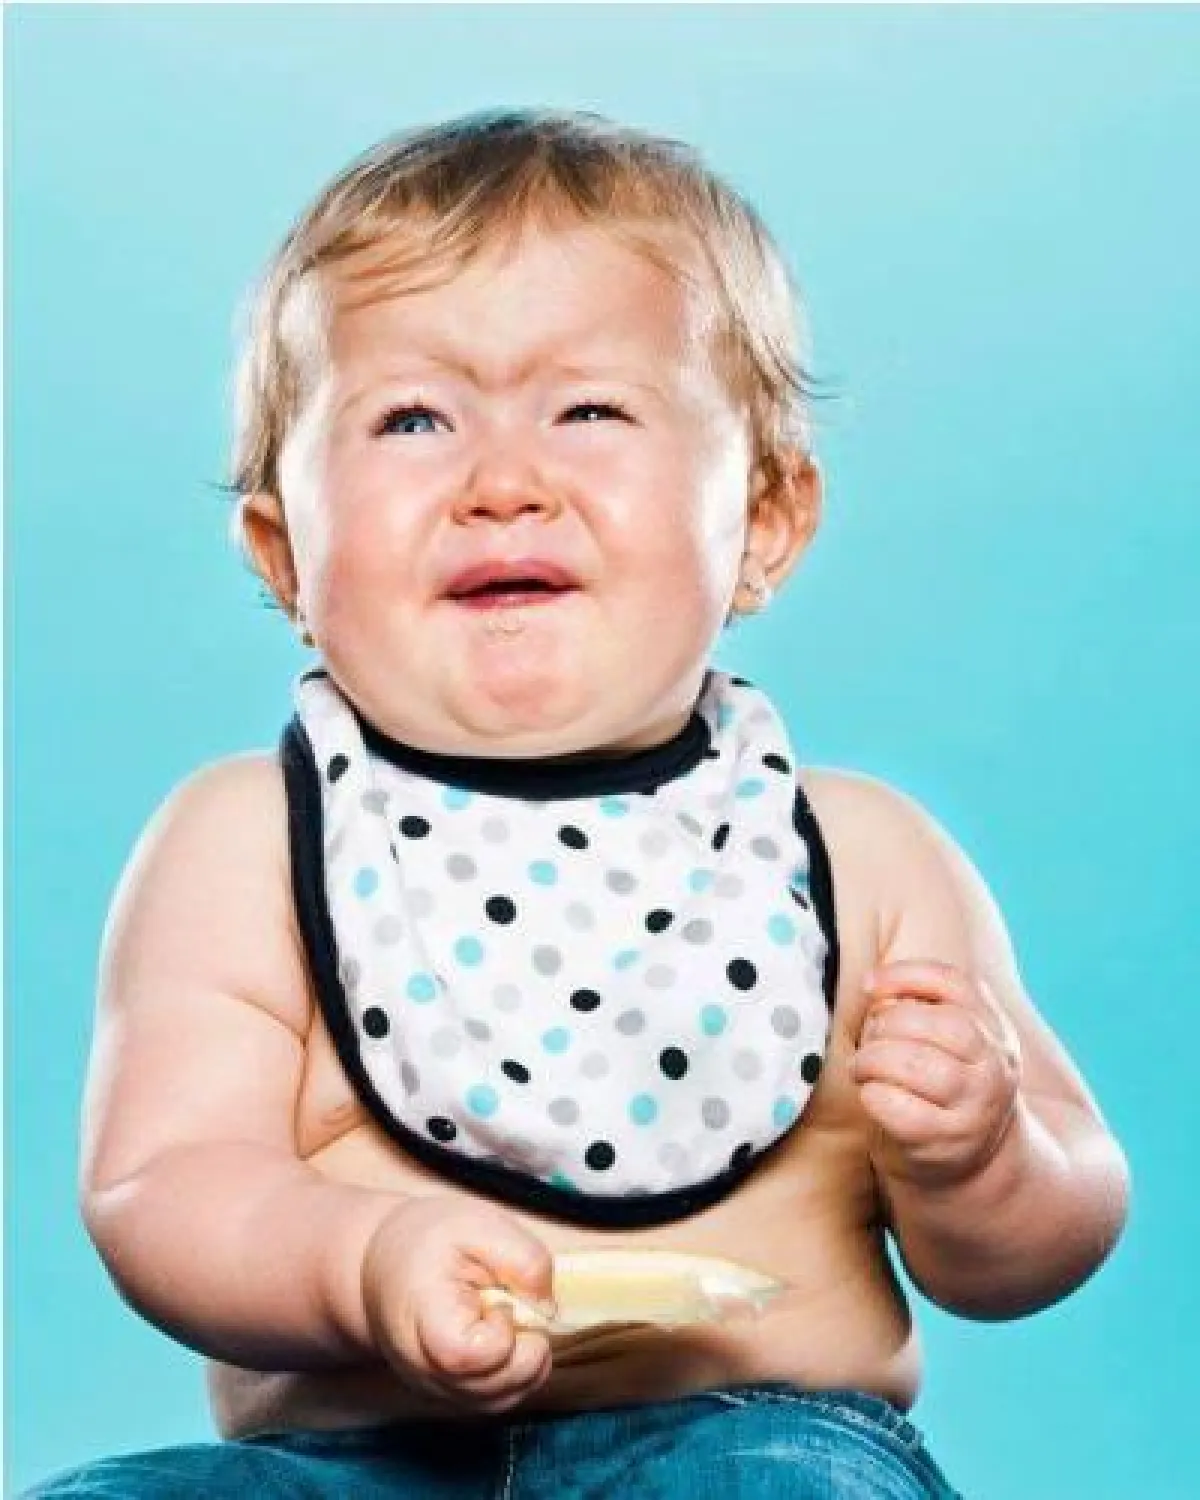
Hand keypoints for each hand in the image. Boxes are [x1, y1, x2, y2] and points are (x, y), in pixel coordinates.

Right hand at [360, 1197, 555, 1415]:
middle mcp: (427, 1369)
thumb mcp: (477, 1225)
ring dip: (527, 1362)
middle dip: (526, 1347)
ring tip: (508, 1317)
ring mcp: (439, 1389)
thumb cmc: (427, 1242)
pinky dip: (518, 1372)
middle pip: (495, 1387)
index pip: (468, 1357)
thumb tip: (550, 1304)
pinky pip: (499, 1399)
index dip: (502, 1333)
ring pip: (504, 1399)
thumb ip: (522, 1257)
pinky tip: (508, 1334)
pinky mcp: (452, 1395)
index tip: (500, 1300)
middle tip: (511, 1305)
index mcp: (424, 1322)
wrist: (383, 1267)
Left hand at [850, 959, 1021, 1188]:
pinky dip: (876, 1096)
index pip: (956, 984)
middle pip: (943, 1024)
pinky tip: (870, 1094)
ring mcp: (975, 1108)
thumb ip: (922, 1009)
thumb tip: (875, 990)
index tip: (869, 985)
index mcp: (994, 1030)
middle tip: (867, 1039)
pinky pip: (904, 1112)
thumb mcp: (949, 1044)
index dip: (906, 975)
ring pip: (921, 1066)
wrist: (970, 1163)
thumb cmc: (941, 1089)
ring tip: (861, 1067)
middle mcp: (993, 1067)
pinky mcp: (947, 1144)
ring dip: (875, 1060)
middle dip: (889, 1024)